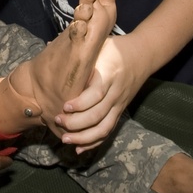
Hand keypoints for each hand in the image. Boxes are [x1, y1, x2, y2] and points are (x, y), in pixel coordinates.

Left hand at [53, 36, 146, 152]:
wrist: (142, 55)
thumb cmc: (113, 48)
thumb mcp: (99, 45)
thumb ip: (79, 50)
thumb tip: (50, 47)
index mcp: (108, 74)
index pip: (96, 94)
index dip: (80, 104)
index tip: (64, 106)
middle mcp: (115, 93)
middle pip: (98, 115)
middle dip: (76, 123)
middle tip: (58, 121)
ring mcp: (119, 105)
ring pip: (104, 128)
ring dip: (84, 138)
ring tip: (65, 139)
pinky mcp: (119, 112)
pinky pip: (108, 131)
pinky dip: (94, 142)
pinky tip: (79, 148)